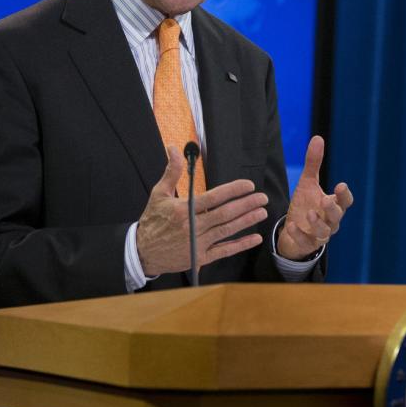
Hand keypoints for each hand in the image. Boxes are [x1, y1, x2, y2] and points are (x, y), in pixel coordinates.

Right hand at [137, 146, 268, 276]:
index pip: (213, 197)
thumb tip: (174, 148)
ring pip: (227, 230)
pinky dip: (240, 245)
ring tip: (262, 212)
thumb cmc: (152, 221)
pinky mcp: (200, 257)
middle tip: (262, 198)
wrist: (143, 252)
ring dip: (247, 221)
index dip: (233, 190)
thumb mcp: (158, 194)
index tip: (248, 185)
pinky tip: (255, 238)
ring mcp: (197, 243)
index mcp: (183, 210)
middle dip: (246, 204)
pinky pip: (224, 251)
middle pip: (224, 214)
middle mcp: (192, 226)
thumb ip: (171, 171)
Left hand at [277, 135, 352, 260]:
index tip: (341, 185)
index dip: (344, 195)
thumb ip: (313, 163)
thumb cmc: (305, 204)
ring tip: (310, 213)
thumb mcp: (307, 183)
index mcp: (333, 205)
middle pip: (337, 217)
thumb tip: (318, 138)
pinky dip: (299, 234)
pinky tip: (291, 226)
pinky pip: (305, 241)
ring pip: (324, 232)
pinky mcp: (307, 244)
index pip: (345, 201)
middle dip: (332, 209)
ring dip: (318, 223)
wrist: (292, 231)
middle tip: (324, 200)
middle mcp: (330, 221)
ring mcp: (319, 234)